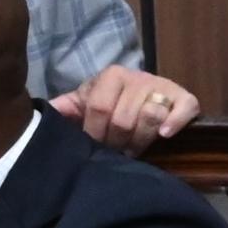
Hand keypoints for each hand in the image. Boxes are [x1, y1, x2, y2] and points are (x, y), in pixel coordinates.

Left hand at [51, 67, 197, 153]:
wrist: (145, 95)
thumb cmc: (110, 102)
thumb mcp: (84, 102)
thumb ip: (64, 108)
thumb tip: (42, 114)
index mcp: (111, 75)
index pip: (100, 108)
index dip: (96, 132)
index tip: (96, 147)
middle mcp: (137, 77)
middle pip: (125, 117)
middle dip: (119, 141)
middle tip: (116, 152)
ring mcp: (163, 86)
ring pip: (151, 116)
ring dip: (142, 140)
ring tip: (135, 149)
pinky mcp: (185, 97)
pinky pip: (184, 108)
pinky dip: (175, 122)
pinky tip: (165, 135)